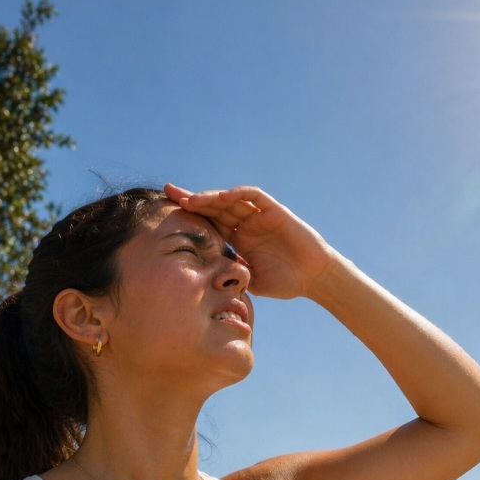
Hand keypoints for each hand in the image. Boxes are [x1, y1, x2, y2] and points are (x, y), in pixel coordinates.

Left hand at [164, 184, 336, 299]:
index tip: (166, 212)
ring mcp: (258, 215)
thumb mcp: (250, 281)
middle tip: (169, 193)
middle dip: (191, 199)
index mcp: (237, 239)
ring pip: (230, 199)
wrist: (313, 278)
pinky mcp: (274, 210)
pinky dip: (239, 193)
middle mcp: (245, 223)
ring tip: (190, 199)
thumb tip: (203, 286)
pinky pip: (254, 196)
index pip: (208, 223)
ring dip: (210, 197)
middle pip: (214, 206)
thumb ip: (231, 277)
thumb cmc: (285, 282)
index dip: (190, 216)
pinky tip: (224, 195)